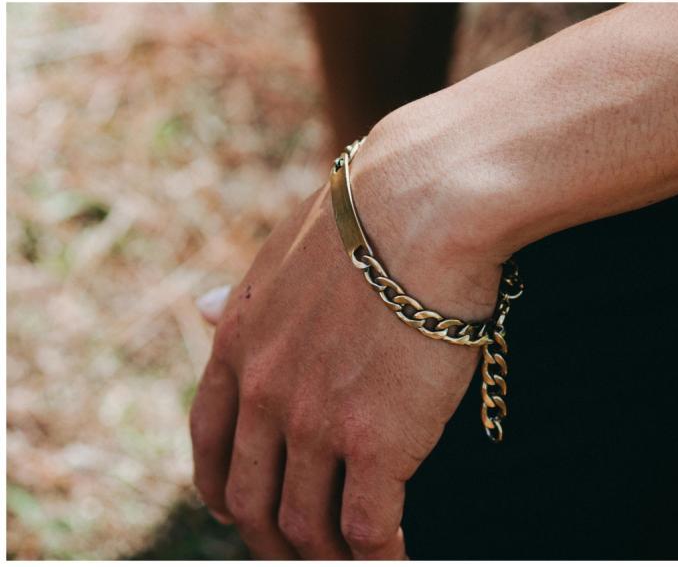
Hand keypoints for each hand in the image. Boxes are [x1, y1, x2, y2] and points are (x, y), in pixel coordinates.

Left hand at [189, 117, 501, 558]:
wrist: (422, 204)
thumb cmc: (370, 216)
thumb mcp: (285, 251)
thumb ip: (245, 295)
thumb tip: (199, 307)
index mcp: (239, 346)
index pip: (210, 443)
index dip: (220, 490)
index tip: (235, 510)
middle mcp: (266, 393)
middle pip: (252, 499)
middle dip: (268, 538)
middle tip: (296, 551)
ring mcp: (315, 423)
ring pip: (305, 526)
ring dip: (324, 557)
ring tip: (345, 563)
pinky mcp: (376, 442)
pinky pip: (367, 530)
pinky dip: (377, 558)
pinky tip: (394, 559)